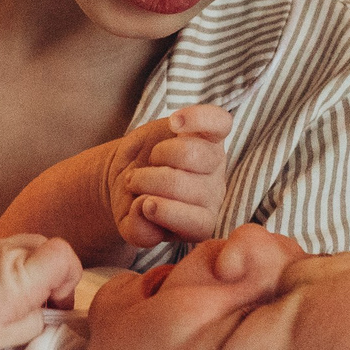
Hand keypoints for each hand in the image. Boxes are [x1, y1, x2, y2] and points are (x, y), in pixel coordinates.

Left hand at [0, 236, 84, 349]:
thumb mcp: (7, 335)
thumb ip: (35, 322)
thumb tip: (42, 314)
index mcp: (25, 274)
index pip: (65, 255)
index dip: (69, 278)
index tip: (54, 301)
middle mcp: (10, 251)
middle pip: (46, 246)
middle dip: (49, 273)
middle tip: (37, 302)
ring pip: (22, 248)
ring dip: (24, 271)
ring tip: (8, 300)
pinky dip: (2, 268)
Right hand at [101, 105, 232, 249]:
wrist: (131, 171)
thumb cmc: (134, 201)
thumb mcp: (130, 224)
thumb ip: (138, 230)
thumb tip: (145, 208)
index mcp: (200, 224)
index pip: (197, 223)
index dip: (164, 211)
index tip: (142, 203)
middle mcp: (214, 195)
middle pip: (183, 185)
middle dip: (148, 181)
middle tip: (135, 181)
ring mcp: (215, 163)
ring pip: (192, 154)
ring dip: (160, 155)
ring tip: (152, 160)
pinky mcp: (211, 135)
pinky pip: (218, 122)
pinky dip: (195, 118)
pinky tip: (174, 123)